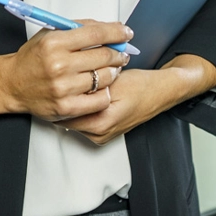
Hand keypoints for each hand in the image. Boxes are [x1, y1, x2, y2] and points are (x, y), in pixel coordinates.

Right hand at [2, 19, 131, 121]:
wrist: (12, 84)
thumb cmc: (32, 59)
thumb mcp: (50, 34)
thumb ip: (77, 29)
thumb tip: (108, 28)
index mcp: (54, 43)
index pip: (95, 34)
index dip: (116, 32)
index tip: (126, 32)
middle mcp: (59, 65)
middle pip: (104, 55)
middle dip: (118, 53)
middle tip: (122, 53)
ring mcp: (63, 88)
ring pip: (104, 77)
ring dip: (114, 72)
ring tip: (111, 69)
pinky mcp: (66, 107)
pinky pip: (99, 100)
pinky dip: (105, 92)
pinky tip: (101, 86)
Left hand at [65, 54, 215, 144]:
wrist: (160, 92)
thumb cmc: (141, 86)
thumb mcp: (110, 82)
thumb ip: (87, 87)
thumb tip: (66, 84)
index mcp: (100, 124)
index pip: (64, 114)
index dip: (59, 95)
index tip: (55, 82)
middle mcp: (99, 134)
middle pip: (68, 117)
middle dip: (65, 99)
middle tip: (63, 80)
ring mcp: (102, 134)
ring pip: (76, 118)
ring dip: (74, 103)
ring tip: (77, 85)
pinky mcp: (104, 131)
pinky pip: (85, 119)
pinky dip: (83, 106)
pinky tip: (88, 93)